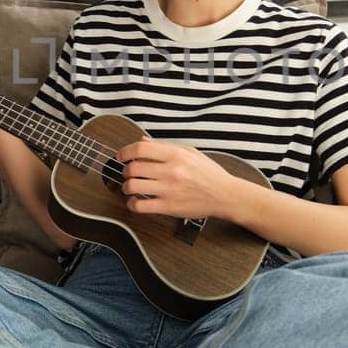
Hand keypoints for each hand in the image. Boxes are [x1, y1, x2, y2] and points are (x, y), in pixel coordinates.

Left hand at [115, 136, 239, 219]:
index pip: (141, 148)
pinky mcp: (169, 207)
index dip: (125, 151)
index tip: (122, 156)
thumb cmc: (209, 173)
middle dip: (126, 170)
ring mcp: (169, 189)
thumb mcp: (190, 152)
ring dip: (126, 187)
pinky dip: (132, 204)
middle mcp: (171, 170)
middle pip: (133, 167)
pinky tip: (135, 202)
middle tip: (128, 173)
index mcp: (176, 154)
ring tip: (130, 187)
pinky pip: (140, 206)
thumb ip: (164, 145)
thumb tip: (142, 140)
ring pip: (133, 186)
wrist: (225, 195)